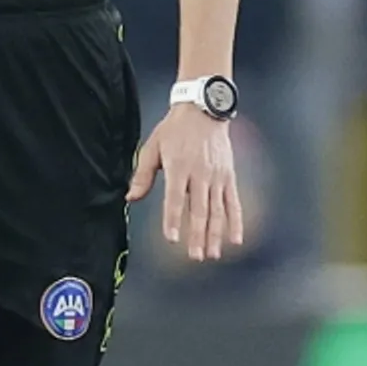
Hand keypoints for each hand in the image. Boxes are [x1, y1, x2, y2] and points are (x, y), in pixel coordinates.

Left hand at [130, 105, 245, 262]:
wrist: (204, 109)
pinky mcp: (229, 176)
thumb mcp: (152, 147)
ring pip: (217, 210)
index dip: (173, 219)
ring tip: (212, 254)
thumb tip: (130, 198)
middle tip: (196, 256)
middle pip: (199, 210)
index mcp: (178, 168)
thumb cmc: (174, 130)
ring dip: (215, 234)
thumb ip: (142, 175)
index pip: (175, 199)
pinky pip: (234, 202)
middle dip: (197, 235)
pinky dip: (236, 221)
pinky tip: (236, 239)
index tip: (172, 238)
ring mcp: (217, 176)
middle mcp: (199, 174)